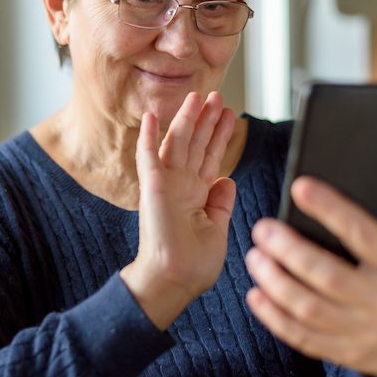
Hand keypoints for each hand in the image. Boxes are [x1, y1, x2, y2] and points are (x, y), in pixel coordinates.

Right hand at [120, 92, 236, 330]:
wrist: (174, 280)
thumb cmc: (194, 265)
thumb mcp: (218, 229)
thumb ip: (221, 203)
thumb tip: (227, 180)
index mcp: (197, 195)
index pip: (211, 157)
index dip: (220, 135)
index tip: (229, 115)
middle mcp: (182, 185)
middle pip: (196, 144)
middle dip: (207, 119)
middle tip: (217, 95)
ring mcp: (166, 184)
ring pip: (177, 143)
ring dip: (186, 119)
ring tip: (197, 96)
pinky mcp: (152, 187)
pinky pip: (148, 156)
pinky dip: (147, 136)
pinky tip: (150, 116)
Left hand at [245, 174, 376, 376]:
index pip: (362, 234)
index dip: (330, 209)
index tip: (299, 187)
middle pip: (329, 276)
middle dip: (290, 251)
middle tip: (262, 228)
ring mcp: (361, 330)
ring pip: (310, 309)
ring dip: (276, 283)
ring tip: (254, 257)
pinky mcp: (342, 351)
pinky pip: (302, 337)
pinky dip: (274, 318)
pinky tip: (255, 294)